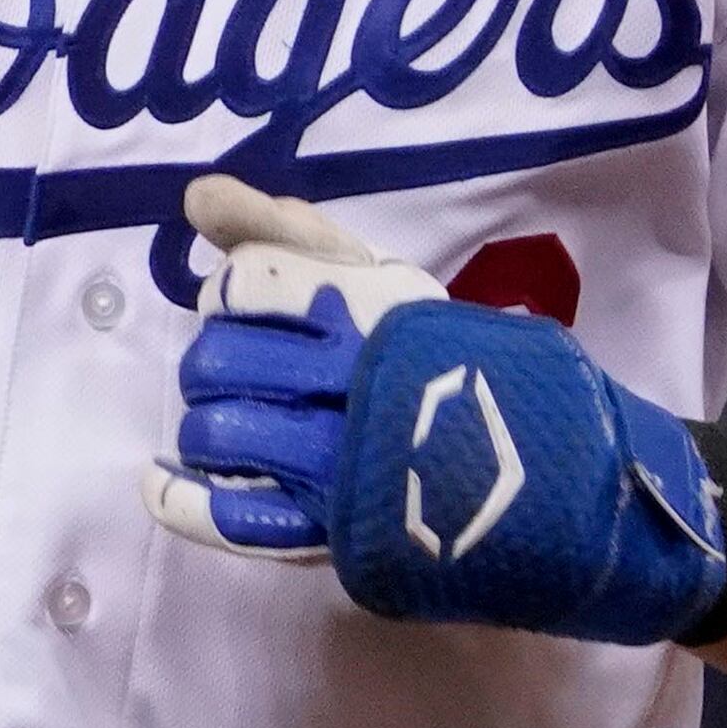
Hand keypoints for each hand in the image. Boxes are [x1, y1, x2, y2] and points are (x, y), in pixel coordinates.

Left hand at [145, 177, 726, 646]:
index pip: (251, 284)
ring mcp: (349, 462)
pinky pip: (233, 518)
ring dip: (206, 430)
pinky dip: (182, 501)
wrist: (563, 474)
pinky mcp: (344, 532)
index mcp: (376, 309)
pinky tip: (163, 484)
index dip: (229, 297)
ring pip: (222, 435)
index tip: (246, 309)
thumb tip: (198, 195)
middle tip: (236, 376)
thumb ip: (295, 233)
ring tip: (227, 431)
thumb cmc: (470, 367)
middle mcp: (359, 380)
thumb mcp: (391, 283)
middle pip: (224, 361)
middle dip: (213, 366)